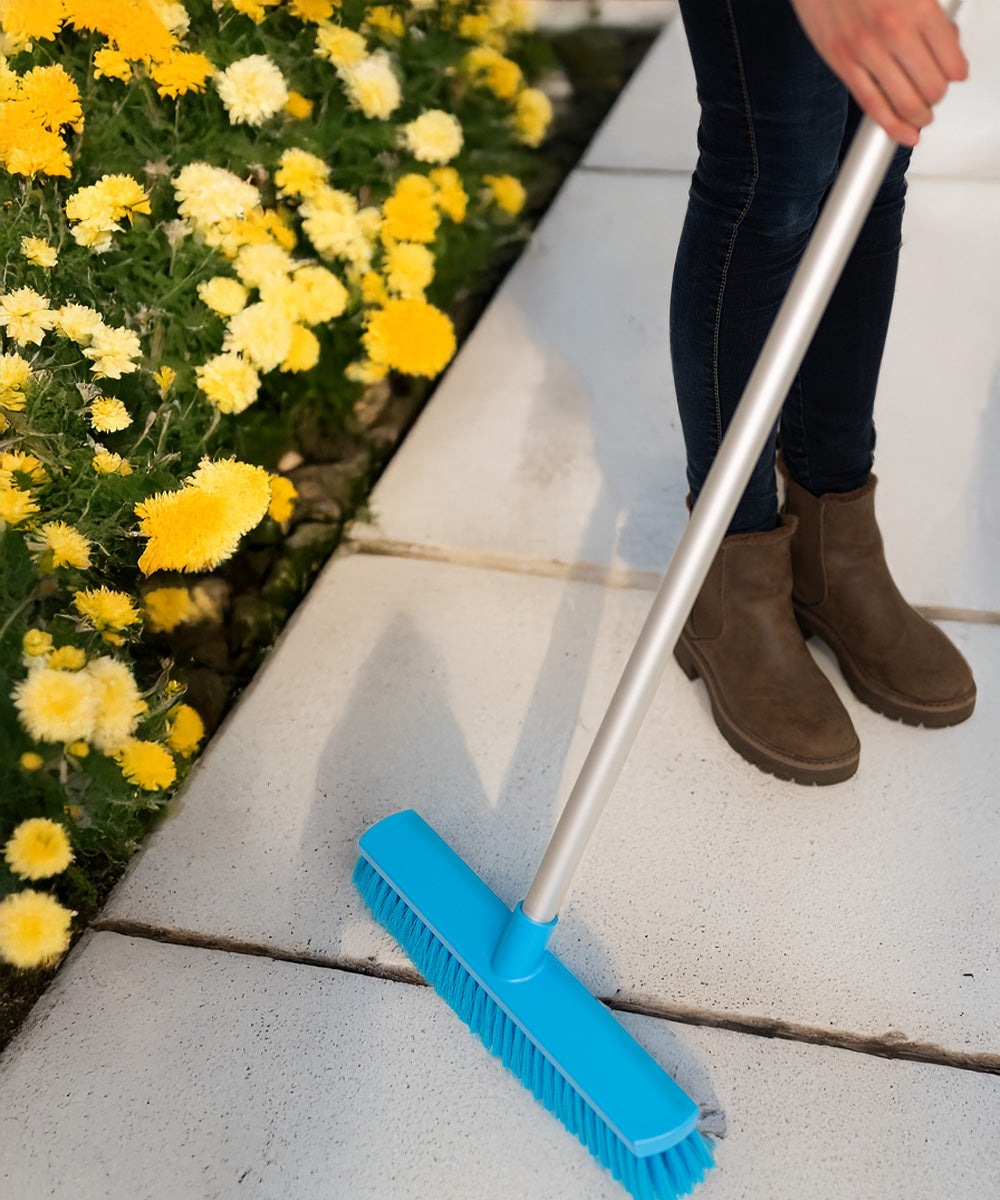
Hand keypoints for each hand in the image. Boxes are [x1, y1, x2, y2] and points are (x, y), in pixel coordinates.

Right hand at [789, 0, 967, 145]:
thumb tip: (948, 42)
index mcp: (918, 6)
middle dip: (937, 97)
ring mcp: (866, 51)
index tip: (955, 75)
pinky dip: (892, 127)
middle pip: (932, 88)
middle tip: (935, 94)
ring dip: (920, 116)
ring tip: (922, 116)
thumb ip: (932, 15)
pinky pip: (872, 105)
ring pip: (906, 103)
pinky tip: (903, 133)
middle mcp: (893, 30)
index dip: (957, 74)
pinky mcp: (842, 63)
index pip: (952, 62)